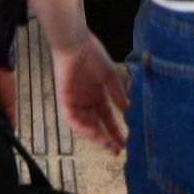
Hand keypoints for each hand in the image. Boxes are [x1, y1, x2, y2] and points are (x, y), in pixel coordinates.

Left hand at [53, 35, 126, 154]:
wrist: (76, 43)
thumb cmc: (93, 55)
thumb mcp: (110, 77)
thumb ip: (118, 94)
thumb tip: (128, 110)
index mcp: (97, 95)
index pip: (107, 118)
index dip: (115, 131)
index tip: (125, 143)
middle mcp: (86, 101)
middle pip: (96, 125)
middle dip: (106, 139)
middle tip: (117, 150)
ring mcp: (75, 101)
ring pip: (84, 125)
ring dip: (95, 136)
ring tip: (107, 145)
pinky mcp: (65, 99)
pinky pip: (72, 118)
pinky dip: (82, 126)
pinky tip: (93, 132)